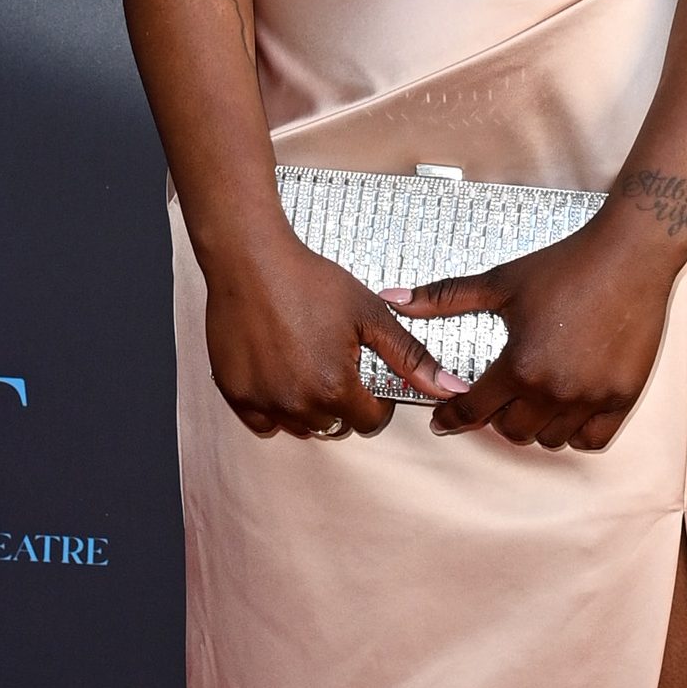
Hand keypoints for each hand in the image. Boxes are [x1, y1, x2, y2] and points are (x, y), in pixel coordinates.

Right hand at [202, 228, 468, 439]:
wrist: (251, 261)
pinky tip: (279, 372)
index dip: (377, 400)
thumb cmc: (312, 281)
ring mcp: (264, 403)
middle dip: (343, 402)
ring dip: (309, 406)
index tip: (367, 372)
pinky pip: (262, 422)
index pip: (371, 422)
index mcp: (336, 387)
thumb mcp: (370, 313)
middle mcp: (298, 405)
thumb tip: (451, 389)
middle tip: (335, 361)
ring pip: (300, 426)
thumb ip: (411, 356)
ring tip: (307, 363)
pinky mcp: (235, 395)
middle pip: (335, 426)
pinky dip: (274, 407)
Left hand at [384, 209, 679, 450]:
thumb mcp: (500, 280)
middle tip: (498, 398)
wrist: (628, 255)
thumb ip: (444, 297)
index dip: (452, 417)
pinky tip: (567, 409)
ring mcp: (590, 399)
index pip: (473, 410)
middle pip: (512, 433)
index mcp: (519, 365)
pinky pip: (591, 441)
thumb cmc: (564, 265)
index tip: (444, 420)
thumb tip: (392, 298)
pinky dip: (575, 433)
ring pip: (550, 440)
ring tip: (533, 400)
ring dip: (536, 426)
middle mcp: (553, 390)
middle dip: (498, 418)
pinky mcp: (623, 399)